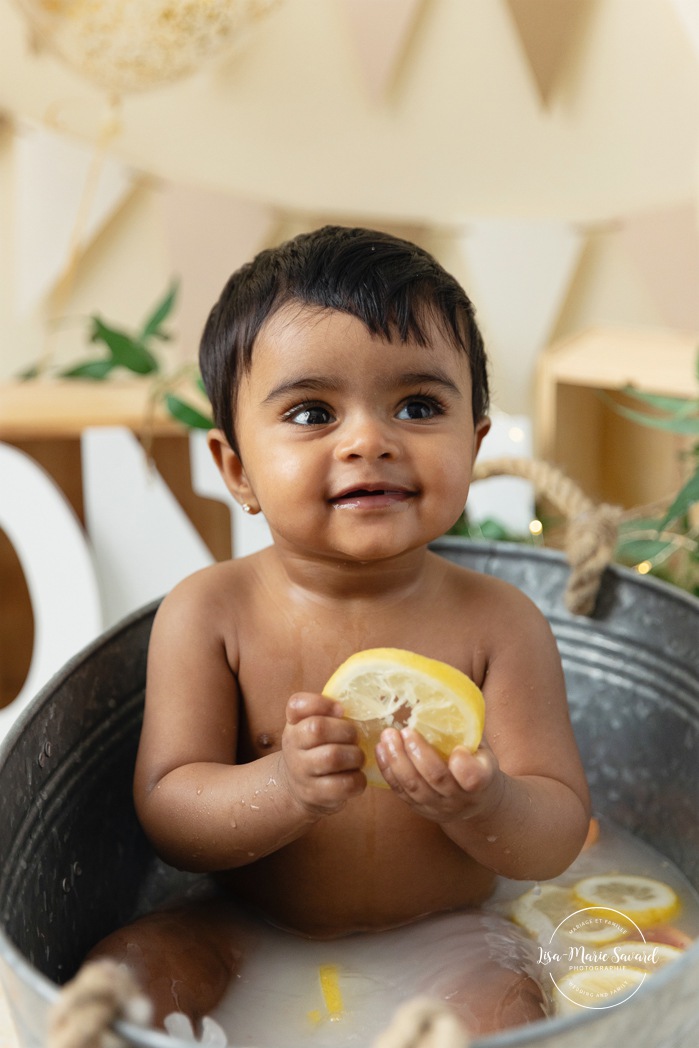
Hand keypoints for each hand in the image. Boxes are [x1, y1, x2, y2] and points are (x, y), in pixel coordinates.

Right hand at [280, 693, 365, 815]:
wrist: (299, 787)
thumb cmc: (316, 749)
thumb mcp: (313, 726)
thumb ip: (330, 713)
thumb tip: (365, 703)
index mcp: (294, 723)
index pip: (297, 704)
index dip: (322, 703)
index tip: (341, 709)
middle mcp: (292, 746)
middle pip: (317, 729)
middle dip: (346, 731)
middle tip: (355, 737)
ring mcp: (301, 772)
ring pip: (332, 757)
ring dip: (355, 755)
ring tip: (358, 757)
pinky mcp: (314, 794)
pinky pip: (342, 785)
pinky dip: (358, 779)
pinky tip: (357, 776)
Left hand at [375, 728, 503, 822]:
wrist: (476, 804)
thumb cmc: (478, 765)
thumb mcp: (483, 750)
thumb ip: (469, 730)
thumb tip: (450, 692)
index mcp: (481, 781)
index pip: (473, 778)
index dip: (464, 765)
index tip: (457, 748)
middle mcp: (458, 798)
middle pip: (436, 778)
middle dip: (418, 753)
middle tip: (405, 731)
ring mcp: (436, 806)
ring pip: (413, 786)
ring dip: (397, 760)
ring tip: (388, 736)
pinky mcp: (417, 808)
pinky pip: (399, 791)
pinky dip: (388, 770)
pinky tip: (381, 750)